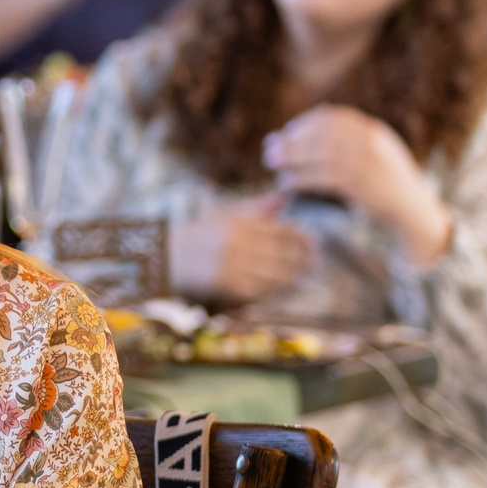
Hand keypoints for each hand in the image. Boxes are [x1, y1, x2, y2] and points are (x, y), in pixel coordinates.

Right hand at [169, 194, 312, 304]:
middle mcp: (237, 243)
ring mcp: (232, 266)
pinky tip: (283, 287)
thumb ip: (258, 207)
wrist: (169, 258)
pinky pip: (259, 290)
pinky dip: (274, 289)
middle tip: (317, 260)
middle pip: (280, 253)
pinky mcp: (226, 285)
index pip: (279, 230)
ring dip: (292, 276)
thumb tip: (286, 197)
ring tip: (304, 275)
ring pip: (273, 274)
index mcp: (239, 223)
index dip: (301, 237)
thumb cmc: (201, 233)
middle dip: (302, 258)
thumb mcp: (227, 213)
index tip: (315, 240)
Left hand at [263, 104, 452, 262]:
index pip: (334, 117)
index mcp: (374, 131)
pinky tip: (286, 181)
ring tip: (272, 164)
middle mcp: (373, 142)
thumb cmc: (384, 185)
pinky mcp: (362, 185)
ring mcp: (369, 163)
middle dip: (292, 140)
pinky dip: (300, 178)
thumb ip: (346, 143)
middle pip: (322, 134)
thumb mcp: (374, 155)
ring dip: (291, 157)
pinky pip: (323, 177)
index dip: (306, 123)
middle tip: (269, 149)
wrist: (413, 213)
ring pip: (320, 154)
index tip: (287, 132)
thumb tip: (298, 134)